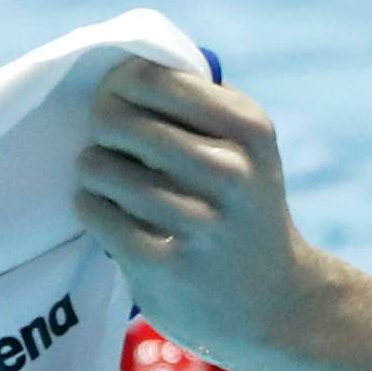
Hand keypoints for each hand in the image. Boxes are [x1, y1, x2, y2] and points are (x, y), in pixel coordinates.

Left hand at [72, 58, 316, 365]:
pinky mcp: (168, 263)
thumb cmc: (243, 209)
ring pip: (100, 166)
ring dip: (95, 174)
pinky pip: (96, 212)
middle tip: (114, 147)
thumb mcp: (245, 149)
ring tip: (115, 186)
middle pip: (118, 119)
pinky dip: (94, 209)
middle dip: (103, 129)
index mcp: (250, 128)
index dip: (119, 85)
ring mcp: (202, 220)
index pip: (151, 78)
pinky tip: (115, 217)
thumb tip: (121, 67)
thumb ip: (197, 105)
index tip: (122, 104)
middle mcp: (233, 170)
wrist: (276, 303)